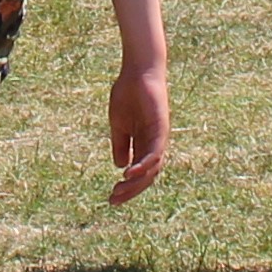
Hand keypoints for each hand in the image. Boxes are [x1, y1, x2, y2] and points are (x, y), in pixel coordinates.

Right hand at [105, 63, 170, 201]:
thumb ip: (121, 144)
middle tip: (113, 200)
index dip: (127, 188)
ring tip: (119, 189)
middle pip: (147, 176)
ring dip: (136, 182)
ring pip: (152, 168)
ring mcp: (159, 137)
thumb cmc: (128, 94)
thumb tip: (121, 167)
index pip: (139, 173)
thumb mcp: (119, 124)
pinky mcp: (160, 128)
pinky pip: (155, 152)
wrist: (137, 71)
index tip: (111, 198)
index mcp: (144, 144)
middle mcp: (154, 143)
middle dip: (131, 191)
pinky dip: (144, 165)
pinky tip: (129, 173)